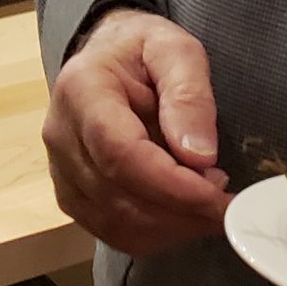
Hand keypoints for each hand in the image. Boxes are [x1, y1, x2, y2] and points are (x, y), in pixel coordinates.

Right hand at [41, 9, 231, 254]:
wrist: (106, 56)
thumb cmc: (141, 51)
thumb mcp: (175, 50)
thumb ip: (189, 95)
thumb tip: (199, 155)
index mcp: (82, 89)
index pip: (119, 153)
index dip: (171, 184)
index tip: (217, 194)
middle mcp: (61, 135)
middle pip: (118, 196)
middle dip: (180, 210)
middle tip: (225, 201)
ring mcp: (61, 170)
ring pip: (115, 224)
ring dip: (171, 227)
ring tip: (208, 204)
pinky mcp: (71, 196)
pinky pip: (112, 233)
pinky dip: (155, 235)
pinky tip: (183, 214)